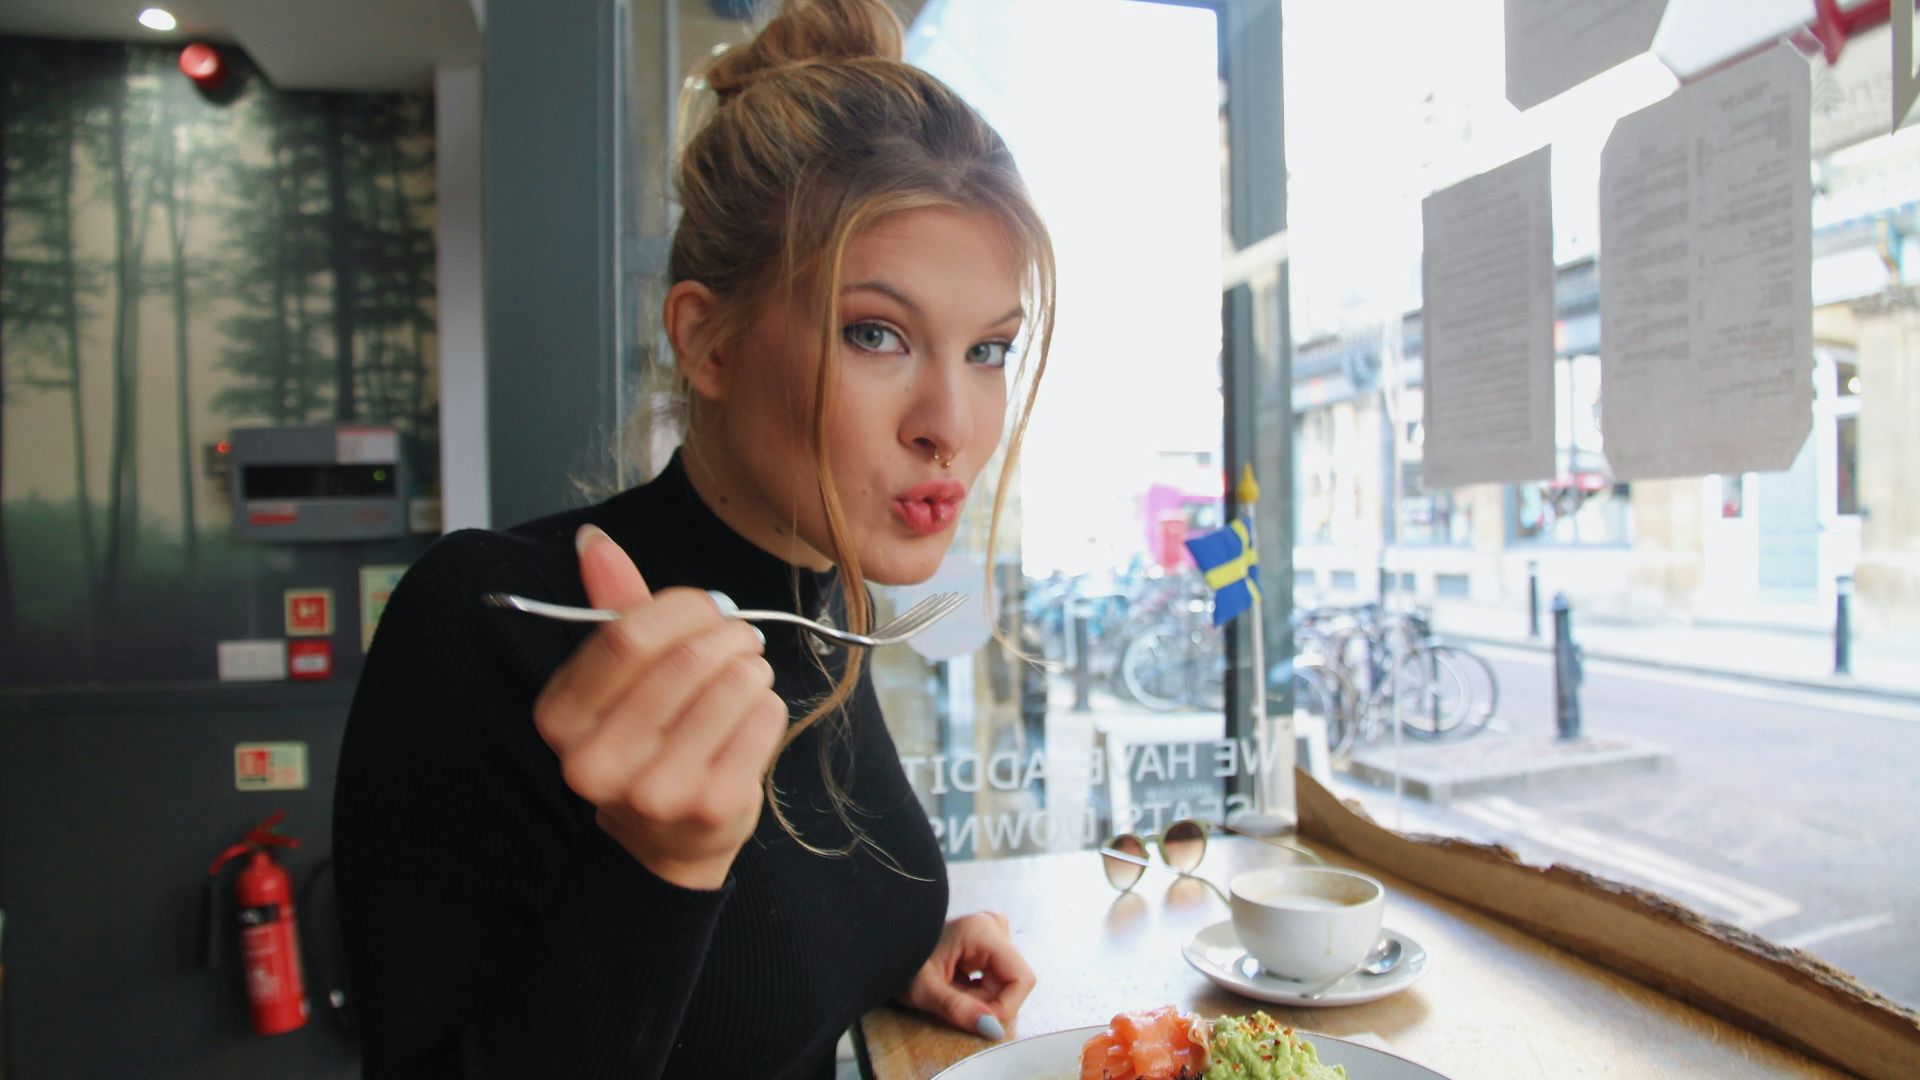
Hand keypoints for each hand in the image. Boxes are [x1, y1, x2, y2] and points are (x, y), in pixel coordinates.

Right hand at [532, 524, 787, 889]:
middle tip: (740, 636)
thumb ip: (611, 606)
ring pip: (734, 684)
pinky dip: (767, 704)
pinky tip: (749, 719)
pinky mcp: (711, 806)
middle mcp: (597, 763)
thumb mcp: (615, 677)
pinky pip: (764, 718)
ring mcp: (655, 791)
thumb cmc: (643, 738)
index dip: (682, 608)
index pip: (627, 637)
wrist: (664, 839)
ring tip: (743, 676)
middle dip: (728, 633)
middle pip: (687, 660)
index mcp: (560, 719)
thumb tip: (594, 539)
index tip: (708, 607)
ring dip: (751, 667)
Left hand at [900, 911, 1035, 1040]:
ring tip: (951, 991)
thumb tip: (993, 1029)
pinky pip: (997, 977)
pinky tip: (956, 985)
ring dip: (981, 999)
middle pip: (1012, 983)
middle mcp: (993, 926)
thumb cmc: (900, 961)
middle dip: (987, 1003)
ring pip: (1005, 983)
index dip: (1006, 1007)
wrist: (886, 945)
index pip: (1021, 979)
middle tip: (952, 1001)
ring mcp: (992, 933)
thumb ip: (958, 1010)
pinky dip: (978, 991)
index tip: (979, 1021)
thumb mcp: (924, 991)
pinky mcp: (989, 943)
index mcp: (983, 931)